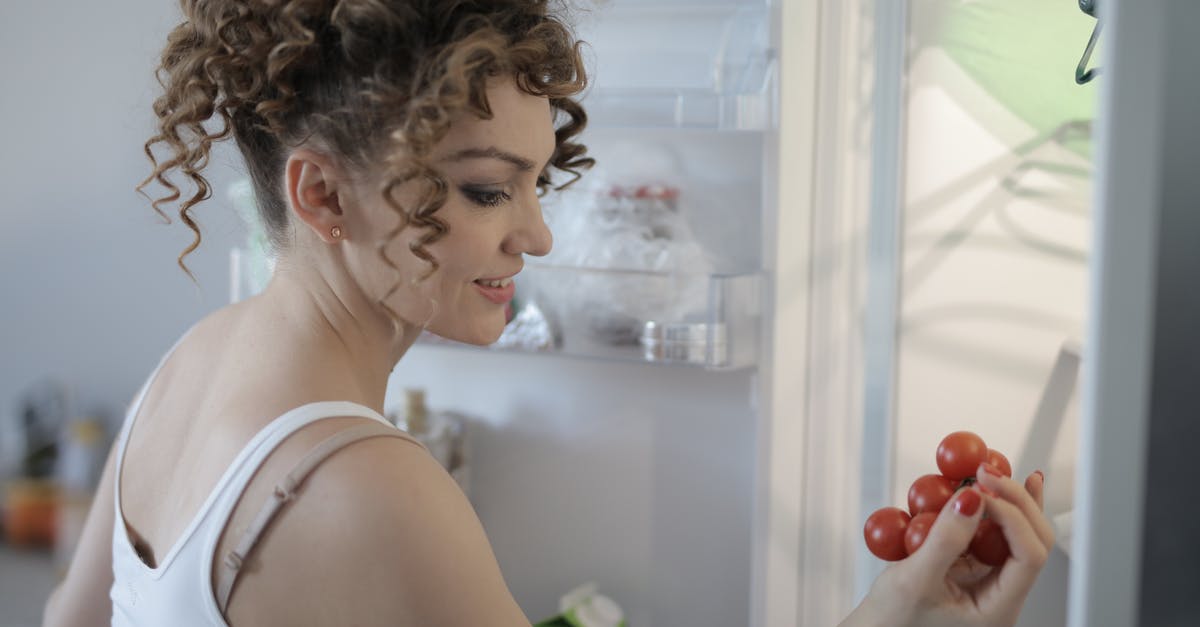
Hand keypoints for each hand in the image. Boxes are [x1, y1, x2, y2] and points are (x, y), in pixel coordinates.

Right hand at [842, 466, 1052, 626]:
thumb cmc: (891, 623)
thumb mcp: (914, 580)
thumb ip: (945, 538)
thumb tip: (973, 499)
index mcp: (997, 609)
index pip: (1028, 555)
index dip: (1012, 515)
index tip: (981, 489)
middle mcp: (999, 594)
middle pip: (1030, 539)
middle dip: (1013, 499)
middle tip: (987, 472)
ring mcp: (985, 579)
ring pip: (1010, 532)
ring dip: (999, 497)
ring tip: (982, 470)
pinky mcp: (968, 565)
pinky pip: (982, 532)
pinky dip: (976, 506)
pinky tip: (971, 485)